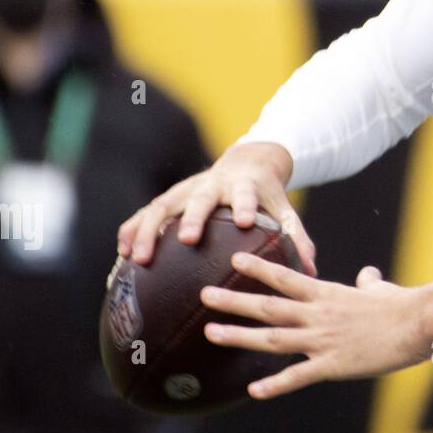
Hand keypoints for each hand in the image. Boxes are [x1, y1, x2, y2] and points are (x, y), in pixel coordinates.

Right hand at [116, 142, 316, 275]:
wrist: (247, 161)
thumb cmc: (266, 194)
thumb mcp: (283, 209)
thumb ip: (296, 237)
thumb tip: (313, 270)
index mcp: (244, 186)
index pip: (246, 194)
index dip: (244, 205)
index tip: (244, 221)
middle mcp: (212, 184)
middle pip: (200, 198)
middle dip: (193, 217)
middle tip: (189, 239)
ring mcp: (186, 190)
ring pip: (162, 206)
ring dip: (148, 230)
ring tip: (136, 258)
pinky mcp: (169, 198)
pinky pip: (145, 215)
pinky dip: (132, 232)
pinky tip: (120, 259)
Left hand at [199, 253, 432, 398]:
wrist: (418, 322)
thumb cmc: (402, 304)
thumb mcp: (380, 289)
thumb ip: (368, 282)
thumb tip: (368, 275)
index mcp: (328, 293)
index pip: (285, 277)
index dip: (258, 268)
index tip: (234, 259)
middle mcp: (318, 314)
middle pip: (268, 306)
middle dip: (233, 301)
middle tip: (204, 295)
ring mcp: (323, 339)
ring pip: (273, 338)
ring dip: (239, 336)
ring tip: (210, 333)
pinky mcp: (334, 364)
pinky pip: (299, 376)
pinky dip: (275, 384)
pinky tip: (254, 390)